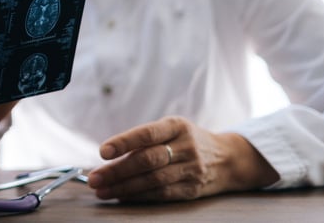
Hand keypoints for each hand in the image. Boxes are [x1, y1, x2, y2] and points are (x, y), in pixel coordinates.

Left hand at [86, 115, 279, 201]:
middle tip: (95, 178)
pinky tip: (122, 197)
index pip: (147, 133)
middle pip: (147, 160)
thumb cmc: (185, 140)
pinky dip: (140, 197)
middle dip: (117, 171)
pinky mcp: (193, 189)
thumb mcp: (171, 128)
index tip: (103, 152)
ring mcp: (192, 169)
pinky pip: (162, 195)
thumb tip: (107, 156)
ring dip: (124, 188)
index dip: (124, 142)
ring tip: (102, 191)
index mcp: (177, 125)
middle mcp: (186, 146)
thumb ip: (144, 139)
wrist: (228, 158)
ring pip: (153, 181)